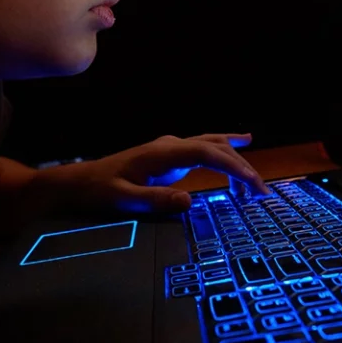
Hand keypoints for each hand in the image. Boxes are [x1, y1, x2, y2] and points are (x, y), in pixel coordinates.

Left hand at [52, 133, 268, 213]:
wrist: (80, 181)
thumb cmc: (99, 190)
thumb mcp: (123, 199)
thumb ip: (155, 200)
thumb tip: (188, 201)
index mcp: (161, 153)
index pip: (206, 152)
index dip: (233, 166)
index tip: (252, 185)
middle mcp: (170, 145)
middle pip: (215, 147)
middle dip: (242, 167)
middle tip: (261, 193)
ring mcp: (171, 148)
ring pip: (212, 145)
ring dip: (236, 160)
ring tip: (254, 185)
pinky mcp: (170, 156)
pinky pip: (204, 148)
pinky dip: (225, 148)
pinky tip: (243, 141)